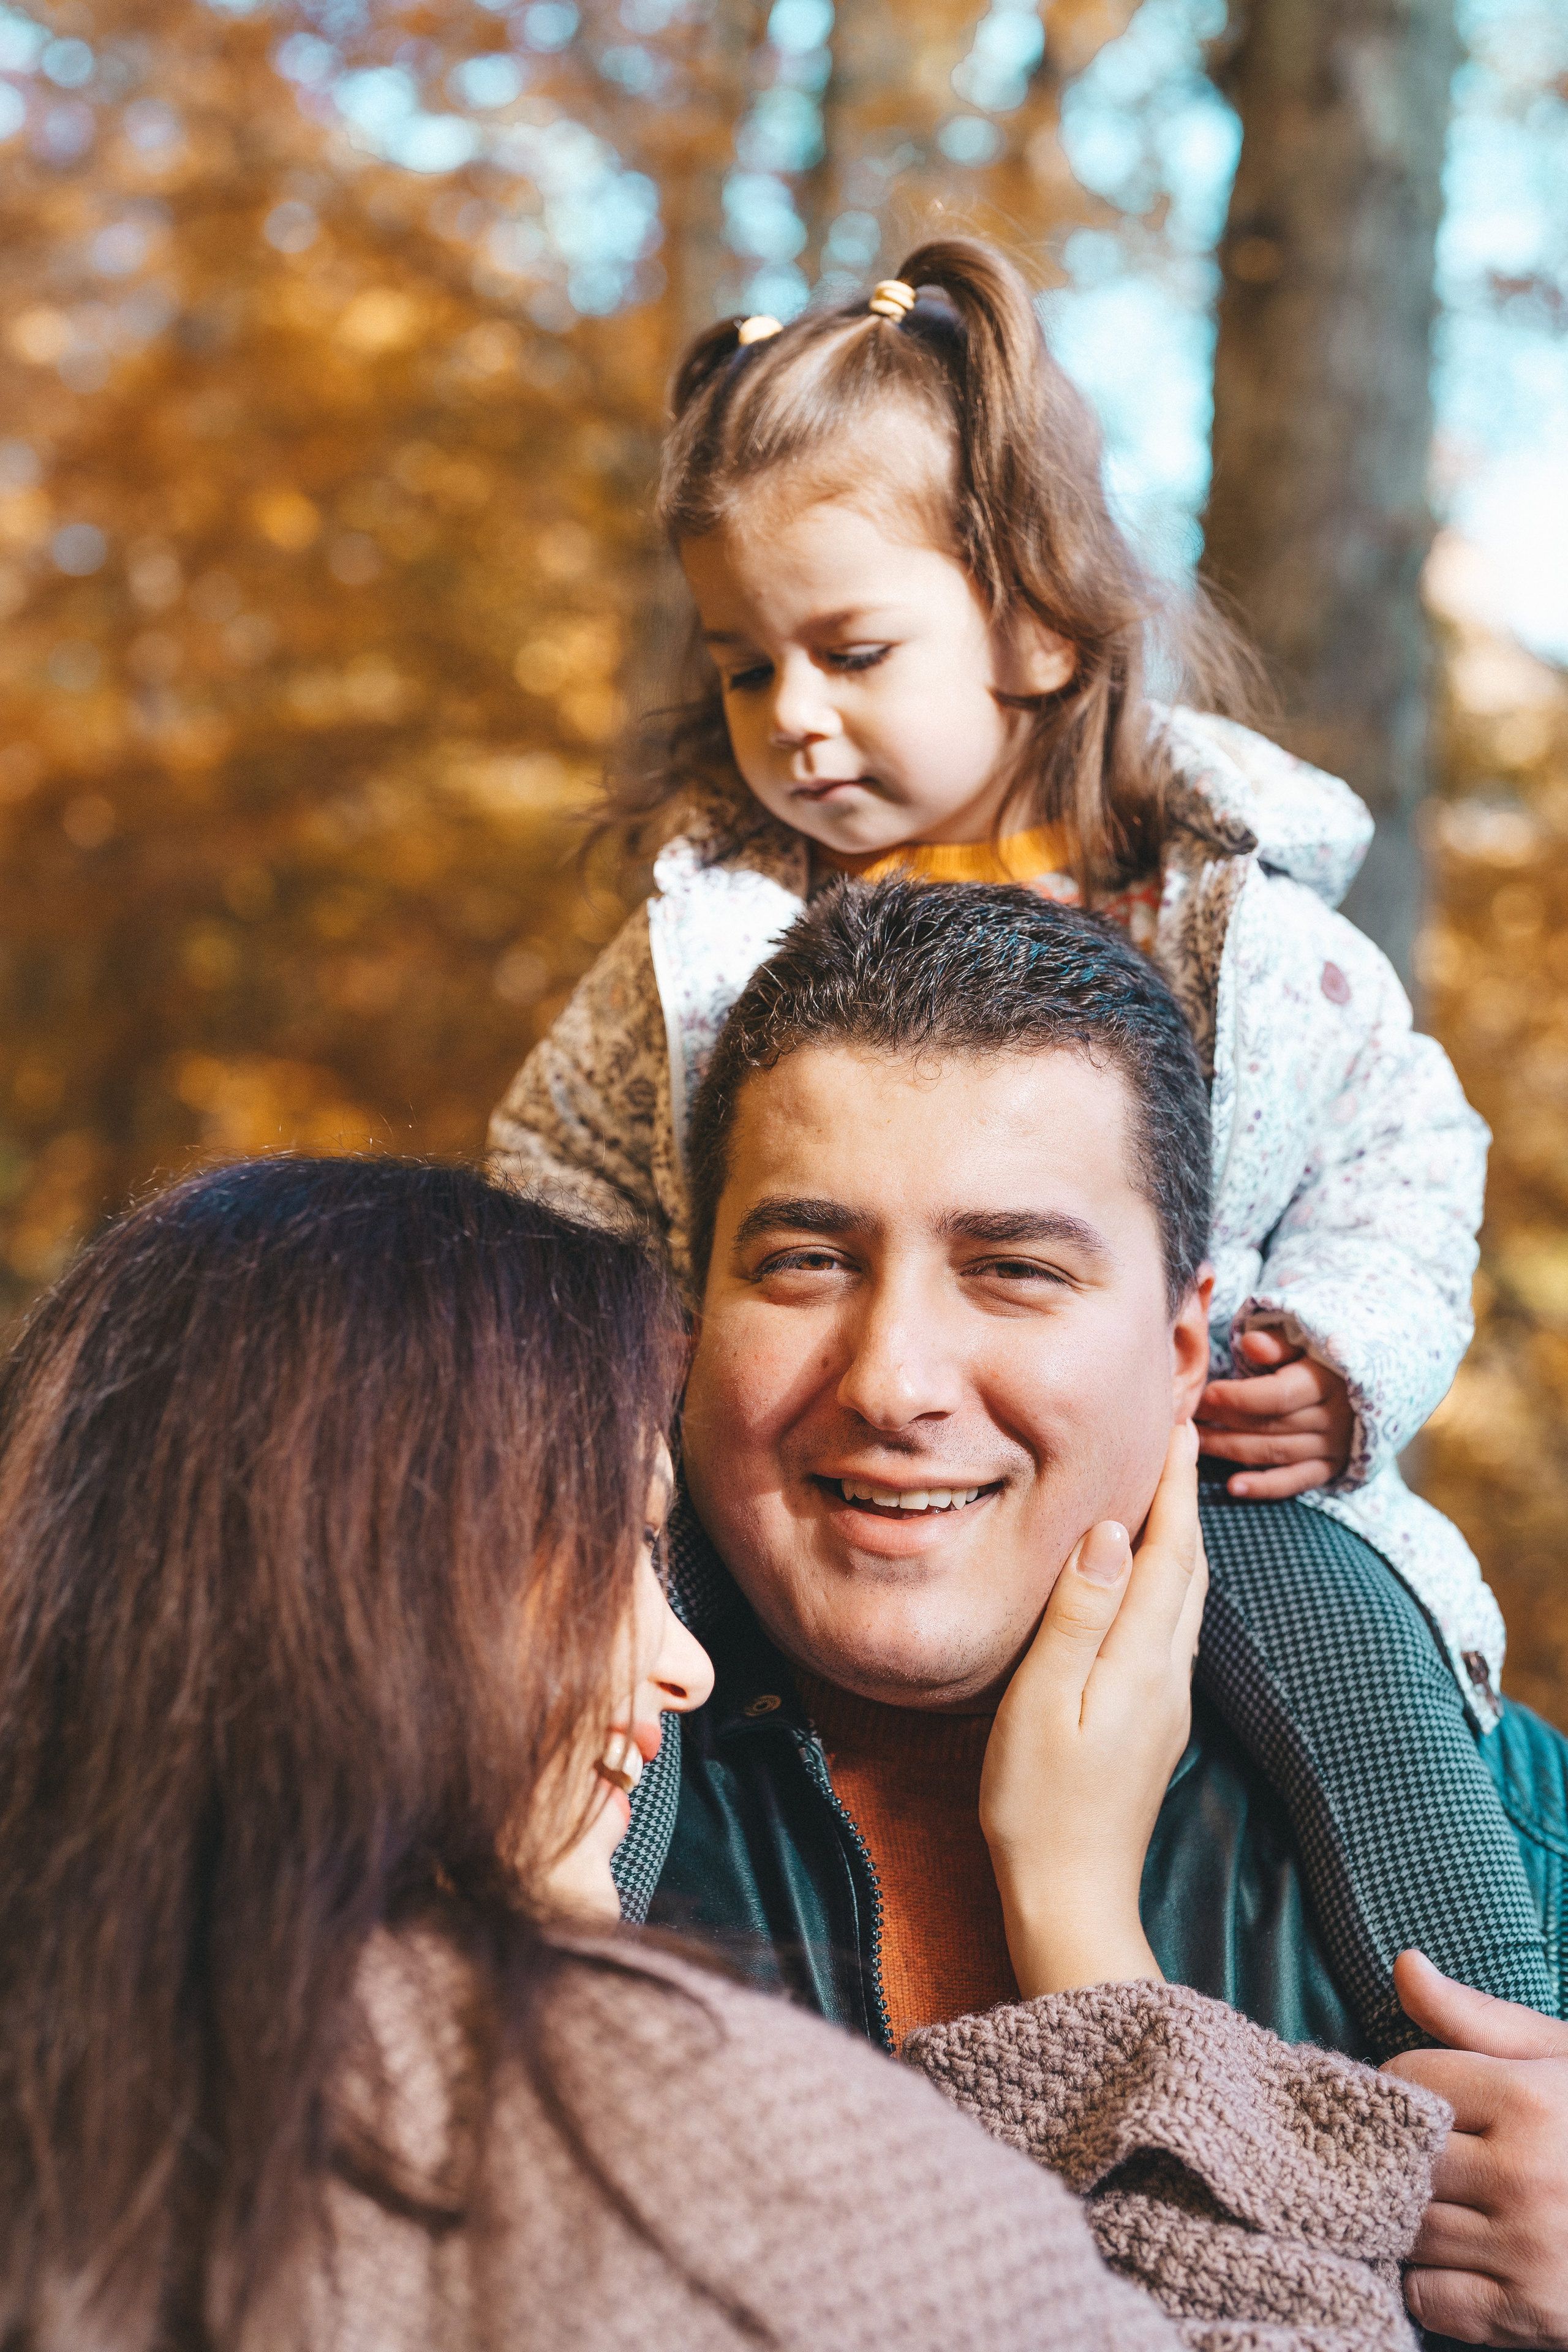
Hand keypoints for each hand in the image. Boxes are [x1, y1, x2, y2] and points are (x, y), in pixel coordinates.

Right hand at [979, 1422, 1207, 1999]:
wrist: (1071, 1899)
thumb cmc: (1039, 1804)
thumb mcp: (1044, 1700)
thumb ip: (1079, 1614)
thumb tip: (1111, 1532)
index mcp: (1141, 1661)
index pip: (1168, 1552)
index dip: (1172, 1486)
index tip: (1177, 1426)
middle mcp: (1167, 1675)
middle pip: (1188, 1569)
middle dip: (1183, 1500)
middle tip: (1176, 1438)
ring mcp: (1165, 1702)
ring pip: (1185, 1599)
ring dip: (1180, 1540)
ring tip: (1164, 1493)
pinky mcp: (1153, 1723)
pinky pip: (1170, 1628)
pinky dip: (1166, 1582)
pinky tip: (1146, 1579)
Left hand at [1196, 1326, 1354, 1499]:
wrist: (1354, 1389)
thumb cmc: (1314, 1360)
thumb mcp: (1301, 1343)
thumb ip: (1277, 1343)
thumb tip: (1251, 1342)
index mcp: (1325, 1381)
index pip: (1279, 1395)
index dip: (1240, 1397)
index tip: (1206, 1394)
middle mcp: (1333, 1417)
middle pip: (1271, 1425)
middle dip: (1225, 1421)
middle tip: (1187, 1418)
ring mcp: (1332, 1447)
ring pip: (1275, 1452)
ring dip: (1231, 1450)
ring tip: (1194, 1443)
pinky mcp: (1328, 1469)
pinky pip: (1294, 1481)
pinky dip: (1264, 1486)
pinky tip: (1233, 1486)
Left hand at [1382, 1949, 1567, 2347]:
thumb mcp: (1557, 2056)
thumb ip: (1475, 2016)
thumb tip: (1403, 1962)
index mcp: (1531, 2102)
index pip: (1408, 2079)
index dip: (1404, 2083)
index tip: (1425, 2097)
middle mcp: (1527, 2178)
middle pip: (1401, 2156)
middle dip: (1398, 2152)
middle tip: (1420, 2152)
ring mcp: (1529, 2254)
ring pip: (1408, 2230)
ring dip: (1406, 2218)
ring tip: (1434, 2201)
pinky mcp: (1530, 2317)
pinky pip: (1431, 2299)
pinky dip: (1427, 2282)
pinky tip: (1453, 2257)